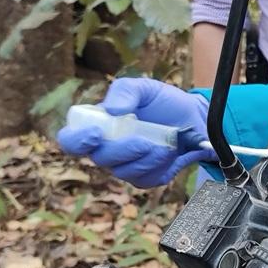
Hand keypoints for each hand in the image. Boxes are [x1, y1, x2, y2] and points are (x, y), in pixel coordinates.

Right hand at [58, 78, 213, 187]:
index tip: (96, 134)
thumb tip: (110, 110)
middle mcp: (106, 149)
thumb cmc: (163, 102)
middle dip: (122, 150)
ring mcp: (124, 165)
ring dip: (146, 158)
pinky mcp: (143, 178)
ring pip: (123, 172)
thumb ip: (125, 92)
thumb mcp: (145, 88)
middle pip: (99, 158)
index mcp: (98, 125)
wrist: (195, 120)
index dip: (77, 141)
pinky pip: (144, 179)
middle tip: (144, 141)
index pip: (71, 140)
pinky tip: (169, 153)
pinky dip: (158, 166)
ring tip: (166, 144)